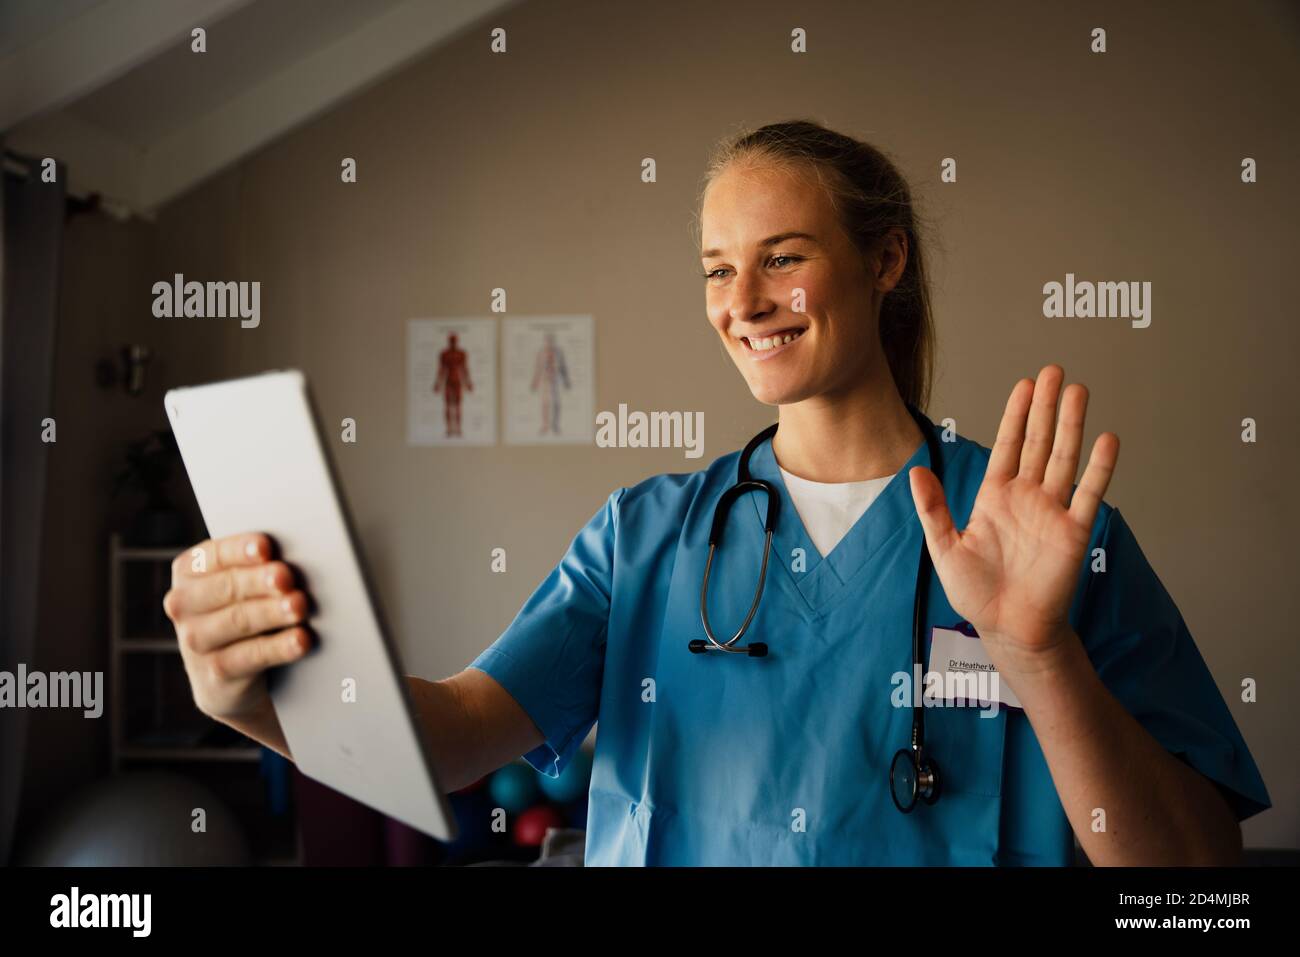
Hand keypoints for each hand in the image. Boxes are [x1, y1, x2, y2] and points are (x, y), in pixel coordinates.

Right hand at [162, 533, 312, 721]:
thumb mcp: (244, 585)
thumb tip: (298, 552)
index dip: (240, 550)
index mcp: (189, 571)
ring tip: (299, 606)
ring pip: (238, 621)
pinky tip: (301, 640)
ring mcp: (194, 641)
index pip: (214, 555)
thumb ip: (259, 565)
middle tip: (287, 577)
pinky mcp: (215, 673)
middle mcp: (183, 604)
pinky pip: (250, 657)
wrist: (230, 674)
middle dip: (260, 581)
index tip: (265, 547)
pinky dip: (279, 647)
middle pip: (227, 587)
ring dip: (272, 612)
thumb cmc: (244, 610)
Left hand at [907, 365, 1118, 678]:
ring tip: (1078, 390)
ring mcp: (1052, 511)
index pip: (1007, 445)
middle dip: (1045, 407)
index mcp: (994, 497)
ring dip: (1072, 425)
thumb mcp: (944, 547)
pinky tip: (1106, 439)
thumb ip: (933, 508)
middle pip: (1039, 442)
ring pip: (1064, 458)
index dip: (1016, 415)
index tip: (1024, 384)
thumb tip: (915, 472)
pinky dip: (1099, 467)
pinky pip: (1089, 494)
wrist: (1009, 628)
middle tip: (1054, 371)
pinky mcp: (1074, 531)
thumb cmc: (976, 592)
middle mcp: (1026, 497)